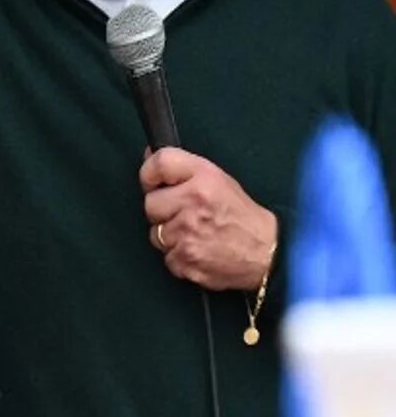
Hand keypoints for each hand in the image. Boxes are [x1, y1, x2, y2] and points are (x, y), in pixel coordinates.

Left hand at [140, 147, 277, 290]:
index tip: (153, 182)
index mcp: (204, 179)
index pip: (160, 163)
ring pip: (156, 234)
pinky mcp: (185, 260)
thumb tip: (149, 155)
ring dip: (170, 236)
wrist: (268, 253)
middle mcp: (193, 204)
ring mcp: (187, 235)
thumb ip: (184, 169)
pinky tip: (199, 251)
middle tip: (184, 214)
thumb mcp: (219, 180)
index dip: (150, 173)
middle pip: (150, 204)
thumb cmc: (242, 216)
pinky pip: (167, 257)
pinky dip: (179, 257)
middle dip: (163, 210)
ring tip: (195, 234)